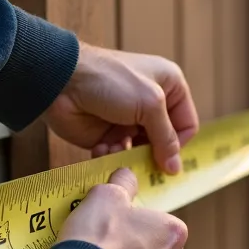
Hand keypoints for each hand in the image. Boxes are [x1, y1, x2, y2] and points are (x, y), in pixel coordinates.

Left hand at [45, 43, 199, 173]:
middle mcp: (151, 104)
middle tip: (143, 163)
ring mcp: (129, 120)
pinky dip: (112, 155)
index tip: (167, 157)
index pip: (187, 124)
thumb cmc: (110, 80)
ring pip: (141, 152)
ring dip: (130, 156)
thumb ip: (166, 137)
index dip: (179, 143)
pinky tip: (101, 147)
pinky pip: (119, 155)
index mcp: (169, 86)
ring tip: (116, 149)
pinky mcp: (108, 134)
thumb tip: (175, 168)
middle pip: (165, 142)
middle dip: (153, 153)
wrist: (62, 82)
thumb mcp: (150, 103)